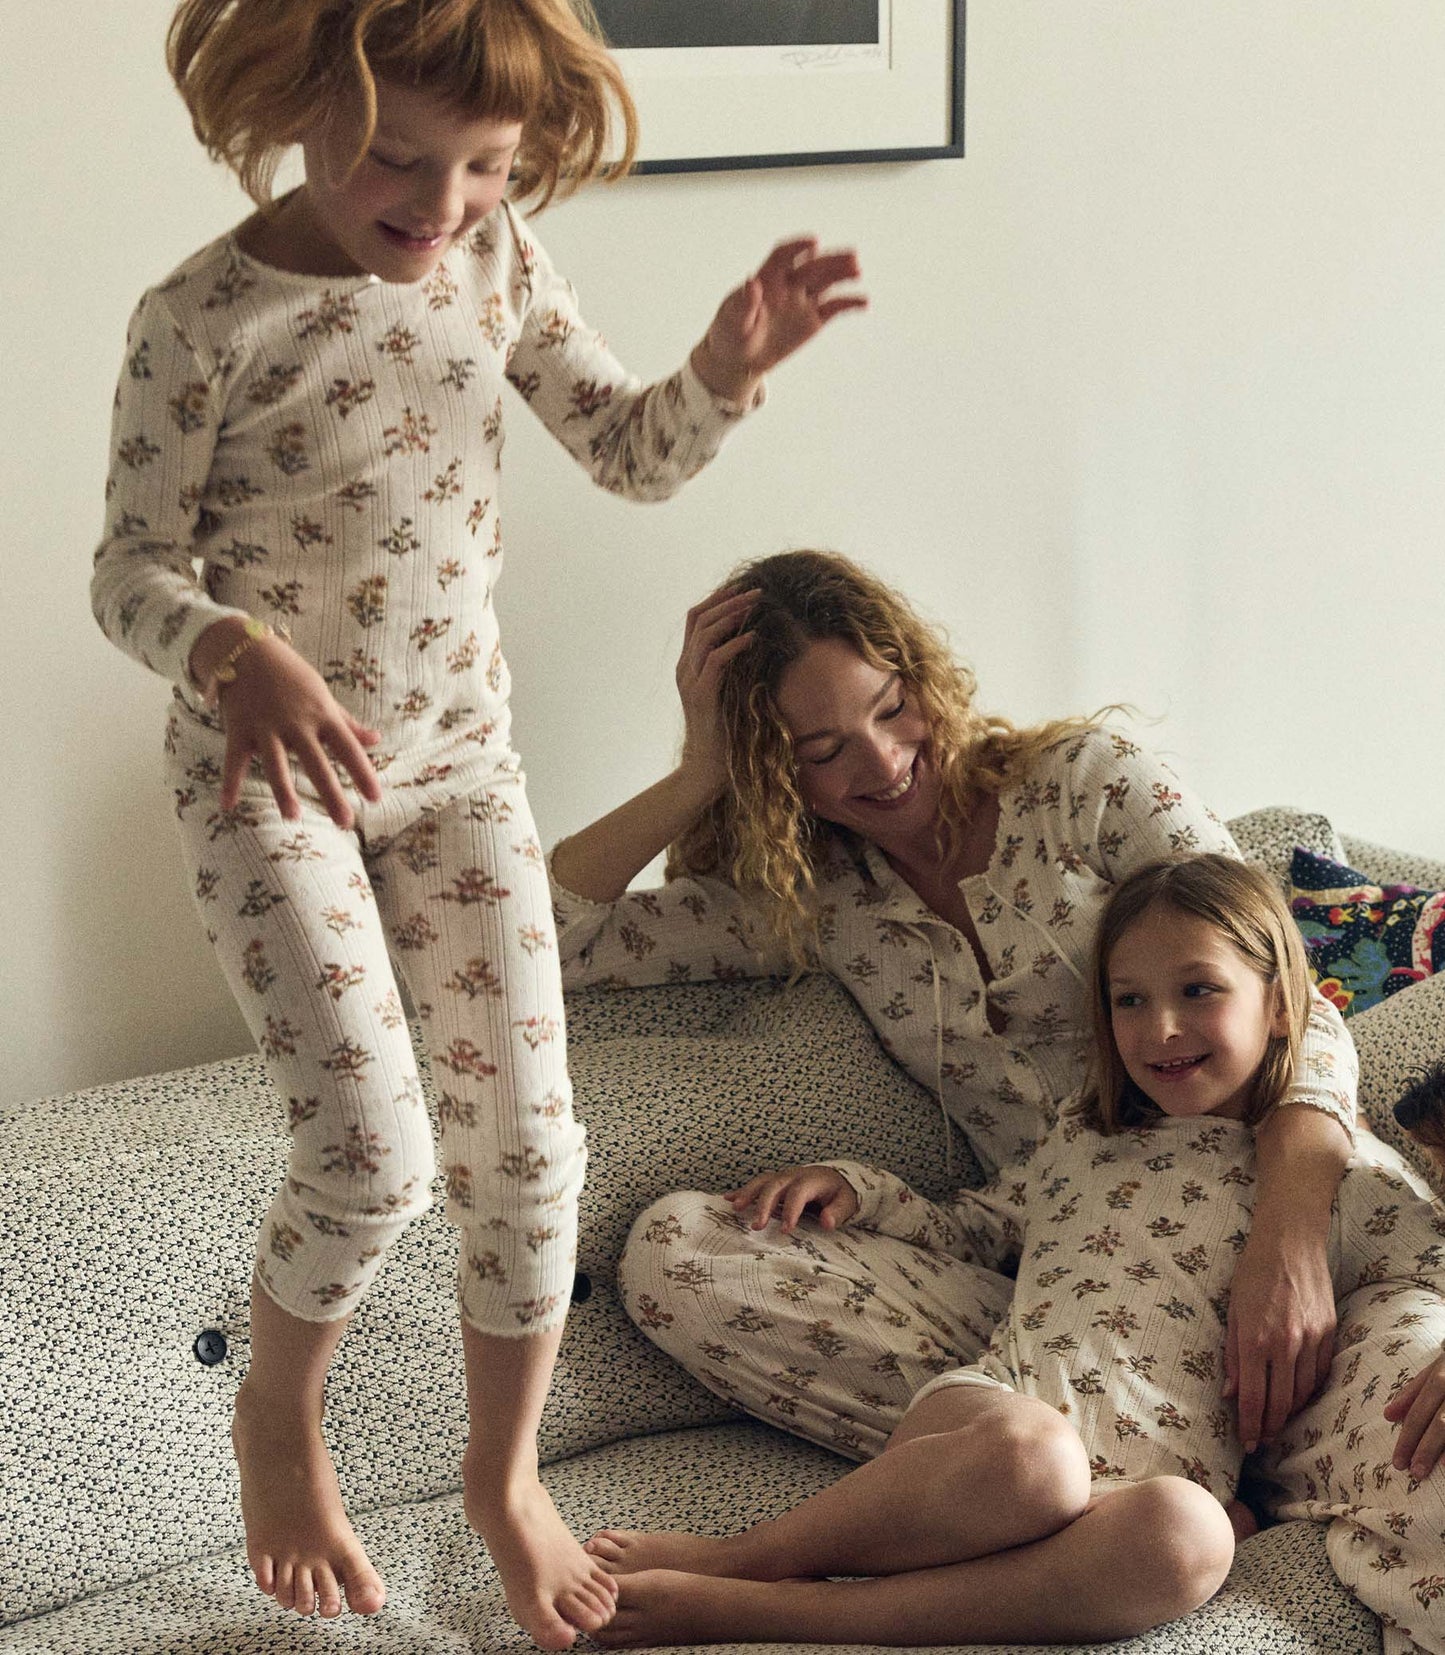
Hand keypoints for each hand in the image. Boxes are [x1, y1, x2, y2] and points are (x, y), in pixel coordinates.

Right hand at [197, 624, 381, 828]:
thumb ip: (347, 722)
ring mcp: (266, 727)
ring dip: (283, 791)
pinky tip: (228, 806)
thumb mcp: (323, 695)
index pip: (348, 748)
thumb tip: (376, 739)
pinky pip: (234, 760)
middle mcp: (296, 723)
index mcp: (322, 714)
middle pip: (316, 763)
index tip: (375, 798)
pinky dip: (230, 783)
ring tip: (293, 817)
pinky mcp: (238, 728)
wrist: (247, 649)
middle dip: (331, 793)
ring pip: (276, 764)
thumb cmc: (291, 675)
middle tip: (345, 822)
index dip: (362, 773)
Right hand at [674, 584, 757, 798]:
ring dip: (732, 616)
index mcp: (687, 665)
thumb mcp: (728, 691)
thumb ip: (733, 669)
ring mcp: (690, 682)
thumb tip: (757, 644)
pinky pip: (715, 661)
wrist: (709, 766)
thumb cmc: (725, 731)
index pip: (695, 620)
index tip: (741, 588)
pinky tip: (753, 637)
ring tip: (756, 605)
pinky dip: (735, 645)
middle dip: (729, 601)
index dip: (717, 599)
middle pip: (700, 620)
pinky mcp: (701, 696)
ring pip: (705, 635)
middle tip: (756, 591)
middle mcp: (684, 669)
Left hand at [691, 237, 866, 403]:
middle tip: (851, 257)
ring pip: (827, 282)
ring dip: (843, 275)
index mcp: (766, 279)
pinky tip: (864, 303)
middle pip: (812, 266)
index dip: (798, 247)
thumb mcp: (731, 322)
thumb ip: (743, 303)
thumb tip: (751, 282)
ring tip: (858, 272)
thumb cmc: (730, 335)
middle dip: (831, 260)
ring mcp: (803, 300)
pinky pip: (835, 308)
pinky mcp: (814, 319)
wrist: (740, 360)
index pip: (783, 256)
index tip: (814, 242)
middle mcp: (788, 285)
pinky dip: (849, 304)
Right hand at [725, 1164, 859, 1233]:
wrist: (836, 1178)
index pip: (799, 1192)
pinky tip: (728, 1198)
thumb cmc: (840, 1194)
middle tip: (756, 1225)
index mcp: (812, 1180)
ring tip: (736, 1207)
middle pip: (776, 1186)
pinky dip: (743, 1190)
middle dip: (764, 1204)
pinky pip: (758, 1184)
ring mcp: (783, 1177)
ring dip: (748, 1194)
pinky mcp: (776, 1181)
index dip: (791, 1210)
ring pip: (763, 1182)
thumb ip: (837, 1212)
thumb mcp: (846, 1203)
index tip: (785, 1230)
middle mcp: (794, 1175)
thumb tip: (827, 1222)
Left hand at [1224, 1225, 1335, 1450]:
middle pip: (1280, 1403)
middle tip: (1260, 1440)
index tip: (1246, 1442)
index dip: (1248, 1425)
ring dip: (1289, 1413)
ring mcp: (1311, 1340)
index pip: (1252, 1397)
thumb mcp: (1231, 1311)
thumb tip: (1229, 1393)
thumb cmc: (1252, 1272)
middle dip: (1269, 1427)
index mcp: (1255, 1340)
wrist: (1290, 1242)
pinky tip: (1297, 1397)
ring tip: (1276, 1423)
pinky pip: (1320, 1374)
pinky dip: (1308, 1391)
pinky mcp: (1329, 1333)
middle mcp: (1285, 1345)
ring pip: (1303, 1393)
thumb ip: (1231, 1354)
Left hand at [1385, 1352, 1444, 1480]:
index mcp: (1440, 1376)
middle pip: (1440, 1423)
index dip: (1407, 1438)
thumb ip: (1413, 1391)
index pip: (1418, 1412)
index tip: (1397, 1462)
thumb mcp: (1435, 1369)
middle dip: (1424, 1449)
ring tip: (1431, 1471)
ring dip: (1444, 1451)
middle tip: (1412, 1473)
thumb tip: (1387, 1415)